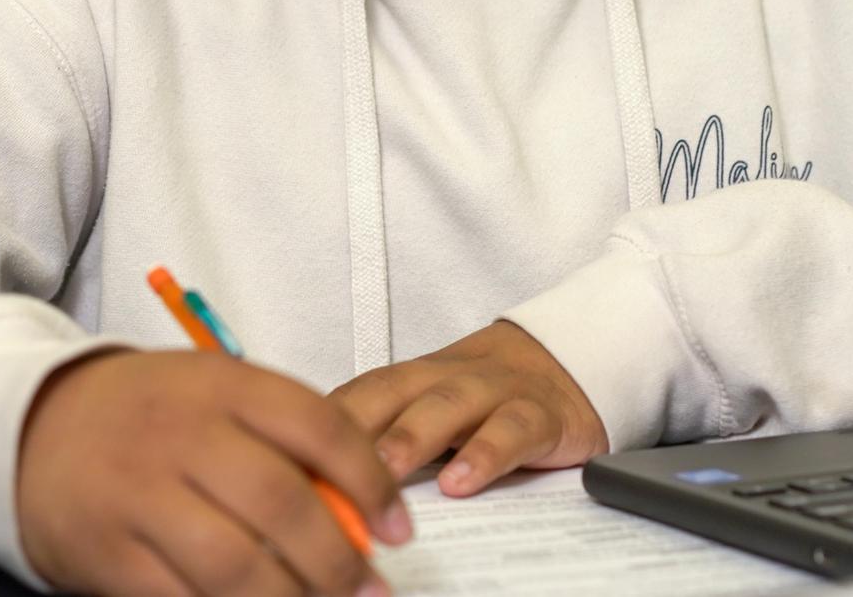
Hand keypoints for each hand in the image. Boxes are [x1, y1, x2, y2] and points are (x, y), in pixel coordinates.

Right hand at [17, 350, 408, 595]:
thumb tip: (359, 515)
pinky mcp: (107, 551)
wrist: (30, 425)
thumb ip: (278, 441)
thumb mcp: (211, 397)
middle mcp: (180, 433)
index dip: (371, 482)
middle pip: (281, 503)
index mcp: (218, 384)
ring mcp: (138, 494)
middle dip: (338, 560)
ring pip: (235, 565)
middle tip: (368, 589)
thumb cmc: (145, 415)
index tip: (398, 529)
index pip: (316, 425)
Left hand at [328, 321, 607, 497]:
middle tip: (322, 465)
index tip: (285, 461)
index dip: (316, 426)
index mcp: (408, 381)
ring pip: (445, 406)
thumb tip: (320, 490)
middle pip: (389, 395)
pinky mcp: (539, 413)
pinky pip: (510, 429)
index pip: (353, 396)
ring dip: (411, 437)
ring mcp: (491, 392)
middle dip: (353, 429)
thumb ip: (383, 441)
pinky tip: (462, 483)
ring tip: (384, 473)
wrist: (567, 361)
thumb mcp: (429, 413)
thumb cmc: (482, 398)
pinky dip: (485, 454)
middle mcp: (443, 380)